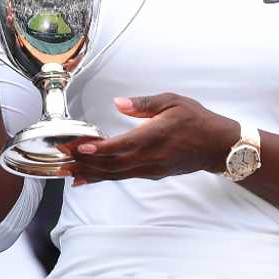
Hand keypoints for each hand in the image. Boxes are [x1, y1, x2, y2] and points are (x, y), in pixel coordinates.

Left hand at [69, 93, 238, 183]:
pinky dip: (103, 177)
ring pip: (115, 174)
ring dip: (90, 172)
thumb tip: (119, 103)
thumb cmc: (197, 120)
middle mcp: (150, 157)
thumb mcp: (173, 102)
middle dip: (84, 161)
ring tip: (68, 171)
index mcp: (154, 136)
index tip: (78, 146)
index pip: (120, 145)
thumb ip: (144, 103)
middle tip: (61, 157)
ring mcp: (150, 168)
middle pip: (111, 164)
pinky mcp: (152, 173)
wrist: (217, 146)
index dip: (97, 148)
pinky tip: (88, 177)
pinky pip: (122, 177)